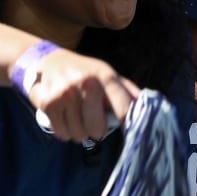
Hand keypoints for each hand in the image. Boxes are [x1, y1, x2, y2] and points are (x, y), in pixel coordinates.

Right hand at [16, 47, 137, 141]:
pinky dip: (64, 132)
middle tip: (93, 122)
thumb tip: (147, 106)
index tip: (129, 134)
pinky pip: (62, 133)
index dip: (127, 126)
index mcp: (106, 75)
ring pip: (79, 134)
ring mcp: (65, 93)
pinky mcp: (48, 102)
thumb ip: (127, 90)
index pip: (123, 110)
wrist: (48, 61)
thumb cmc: (85, 71)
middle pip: (98, 129)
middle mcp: (86, 82)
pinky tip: (65, 118)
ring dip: (79, 132)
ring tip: (77, 118)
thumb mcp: (107, 73)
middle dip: (97, 131)